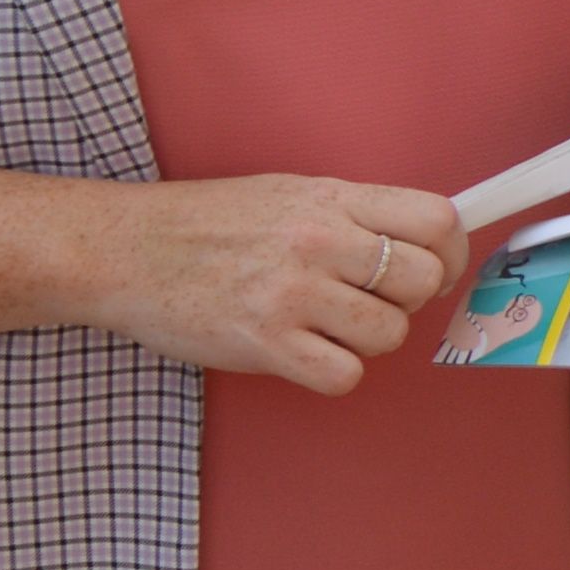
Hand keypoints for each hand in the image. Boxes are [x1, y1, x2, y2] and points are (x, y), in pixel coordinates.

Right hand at [100, 176, 467, 395]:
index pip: (435, 219)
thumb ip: (352, 214)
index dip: (450, 251)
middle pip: (423, 280)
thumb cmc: (202, 224)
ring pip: (389, 333)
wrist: (120, 250)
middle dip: (408, 299)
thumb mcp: (284, 194)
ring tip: (326, 324)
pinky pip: (345, 375)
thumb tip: (423, 242)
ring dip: (367, 338)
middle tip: (371, 300)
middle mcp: (317, 241)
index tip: (435, 267)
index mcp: (328, 199)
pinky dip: (333, 372)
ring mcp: (292, 293)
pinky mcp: (266, 343)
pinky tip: (304, 352)